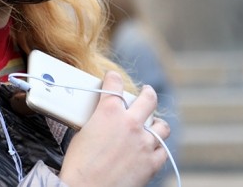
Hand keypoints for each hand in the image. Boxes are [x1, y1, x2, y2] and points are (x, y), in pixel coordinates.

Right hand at [59, 71, 169, 186]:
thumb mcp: (83, 133)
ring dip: (157, 123)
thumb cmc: (79, 164)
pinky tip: (154, 147)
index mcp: (109, 112)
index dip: (113, 78)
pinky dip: (158, 148)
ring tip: (155, 123)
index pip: (115, 85)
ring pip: (162, 126)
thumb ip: (97, 121)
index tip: (113, 78)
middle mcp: (130, 123)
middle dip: (147, 93)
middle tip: (146, 92)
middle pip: (148, 99)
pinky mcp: (151, 162)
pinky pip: (163, 150)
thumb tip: (102, 122)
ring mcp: (144, 143)